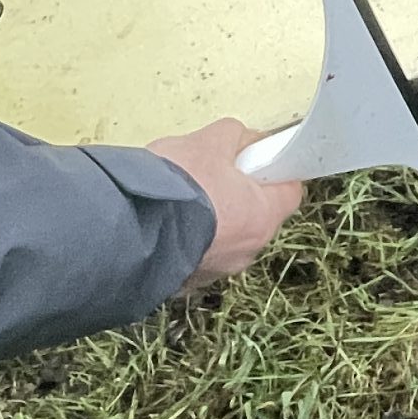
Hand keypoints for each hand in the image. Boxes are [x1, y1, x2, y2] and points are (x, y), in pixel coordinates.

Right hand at [151, 116, 304, 286]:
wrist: (128, 231)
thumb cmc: (179, 184)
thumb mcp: (208, 142)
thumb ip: (233, 137)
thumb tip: (244, 141)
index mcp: (262, 217)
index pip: (289, 192)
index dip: (274, 171)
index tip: (257, 159)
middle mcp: (247, 251)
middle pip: (255, 215)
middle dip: (237, 193)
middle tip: (210, 172)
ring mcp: (217, 270)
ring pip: (224, 236)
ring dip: (209, 218)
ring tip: (179, 196)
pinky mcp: (187, 281)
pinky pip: (195, 252)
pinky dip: (185, 237)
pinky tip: (164, 219)